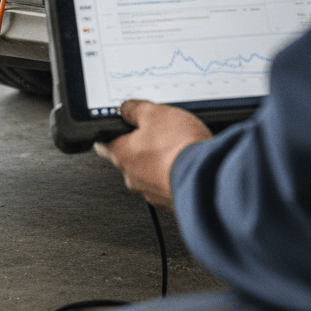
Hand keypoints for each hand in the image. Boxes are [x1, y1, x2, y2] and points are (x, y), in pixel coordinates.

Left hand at [94, 100, 211, 208]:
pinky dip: (175, 174)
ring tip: (178, 147)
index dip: (111, 133)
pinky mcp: (171, 201)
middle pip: (130, 157)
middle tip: (158, 132)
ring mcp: (152, 193)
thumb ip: (134, 109)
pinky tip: (187, 163)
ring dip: (161, 161)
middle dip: (142, 145)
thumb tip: (126, 109)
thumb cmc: (178, 148)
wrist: (207, 178)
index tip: (116, 128)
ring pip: (150, 172)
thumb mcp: (154, 113)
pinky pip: (168, 183)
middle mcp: (132, 178)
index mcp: (121, 155)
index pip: (104, 143)